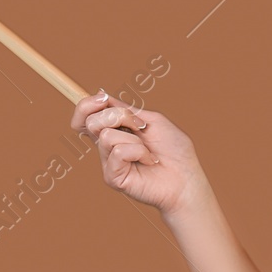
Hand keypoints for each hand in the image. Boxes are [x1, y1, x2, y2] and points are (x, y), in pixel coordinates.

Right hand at [70, 90, 205, 215]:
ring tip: (148, 150)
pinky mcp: (112, 177)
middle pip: (91, 121)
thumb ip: (125, 109)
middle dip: (119, 116)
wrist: (186, 178)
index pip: (85, 115)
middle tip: (141, 127)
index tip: (103, 98)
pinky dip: (139, 152)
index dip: (86, 104)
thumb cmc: (173, 150)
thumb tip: (101, 94)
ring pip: (106, 136)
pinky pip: (119, 152)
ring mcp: (109, 161)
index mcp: (114, 129)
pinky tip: (149, 161)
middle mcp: (107, 145)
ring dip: (134, 139)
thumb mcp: (151, 119)